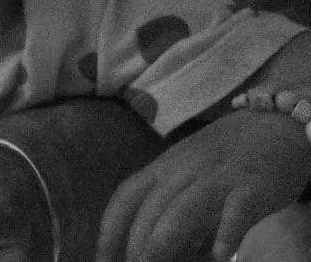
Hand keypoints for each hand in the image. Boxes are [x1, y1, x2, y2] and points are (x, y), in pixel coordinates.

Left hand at [96, 113, 310, 261]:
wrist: (274, 127)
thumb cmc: (224, 160)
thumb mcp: (189, 176)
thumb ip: (171, 208)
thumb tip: (156, 249)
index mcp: (164, 168)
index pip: (126, 197)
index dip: (109, 229)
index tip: (102, 258)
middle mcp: (183, 171)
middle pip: (151, 208)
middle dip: (135, 243)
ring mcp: (218, 178)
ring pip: (183, 209)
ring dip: (163, 240)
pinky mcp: (252, 188)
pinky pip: (236, 211)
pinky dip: (226, 232)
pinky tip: (219, 254)